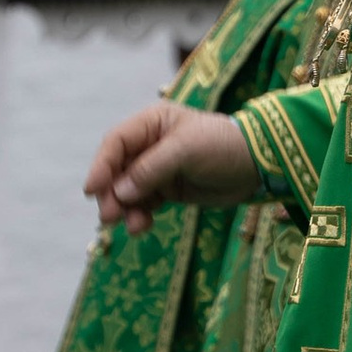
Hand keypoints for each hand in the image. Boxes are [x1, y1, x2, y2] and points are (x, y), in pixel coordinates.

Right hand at [83, 103, 259, 235]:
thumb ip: (151, 168)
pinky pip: (144, 204)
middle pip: (117, 170)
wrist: (259, 166)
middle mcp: (150, 145)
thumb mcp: (186, 150)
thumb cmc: (223, 146)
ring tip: (133, 226)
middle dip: (112, 194)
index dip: (101, 166)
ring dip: (126, 209)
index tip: (92, 190)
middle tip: (110, 217)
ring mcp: (158, 169)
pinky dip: (140, 216)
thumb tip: (119, 190)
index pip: (117, 143)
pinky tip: (142, 227)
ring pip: (128, 191)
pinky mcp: (168, 190)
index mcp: (152, 123)